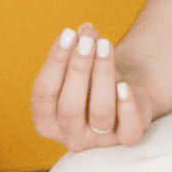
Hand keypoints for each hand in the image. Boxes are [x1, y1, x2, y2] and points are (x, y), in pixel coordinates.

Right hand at [31, 23, 152, 154]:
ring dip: (102, 76)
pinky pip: (128, 130)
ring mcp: (98, 141)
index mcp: (47, 121)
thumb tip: (85, 30)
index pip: (43, 93)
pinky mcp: (126, 138)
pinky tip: (124, 85)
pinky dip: (127, 107)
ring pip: (100, 114)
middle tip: (87, 42)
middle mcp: (70, 136)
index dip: (55, 61)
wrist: (124, 94)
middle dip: (78, 70)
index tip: (67, 33)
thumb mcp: (84, 63)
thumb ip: (81, 47)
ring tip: (105, 46)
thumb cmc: (93, 79)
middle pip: (70, 107)